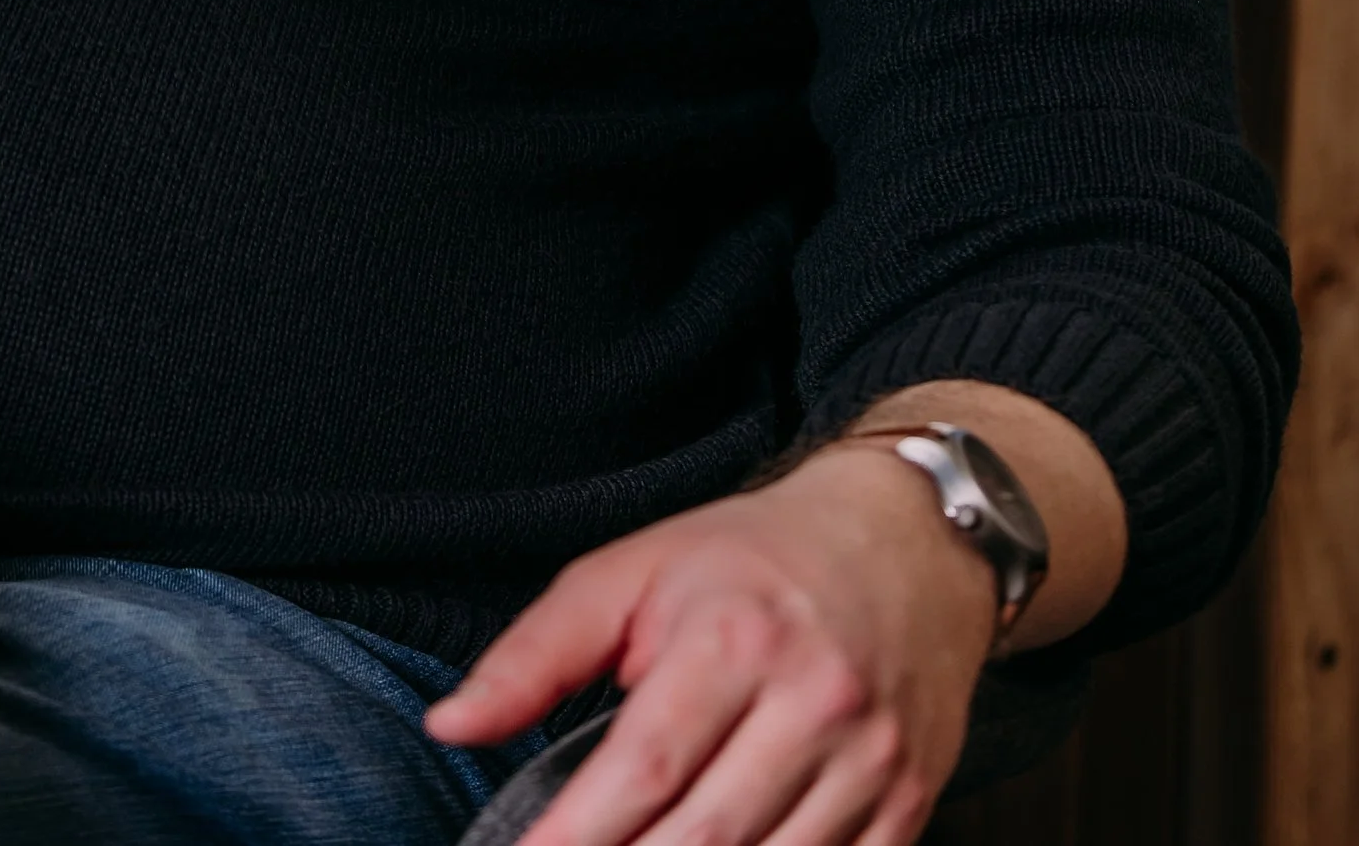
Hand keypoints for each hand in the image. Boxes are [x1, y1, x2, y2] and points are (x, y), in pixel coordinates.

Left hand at [427, 449, 993, 845]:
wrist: (905, 542)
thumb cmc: (751, 558)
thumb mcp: (634, 571)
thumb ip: (538, 652)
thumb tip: (449, 724)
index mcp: (733, 637)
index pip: (645, 766)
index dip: (579, 833)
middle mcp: (811, 701)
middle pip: (707, 834)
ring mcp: (870, 760)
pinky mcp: (908, 802)